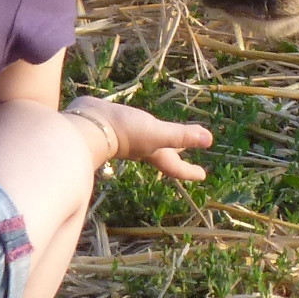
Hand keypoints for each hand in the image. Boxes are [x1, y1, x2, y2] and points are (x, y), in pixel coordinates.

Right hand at [65, 97, 211, 182]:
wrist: (89, 123)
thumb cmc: (125, 132)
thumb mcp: (157, 133)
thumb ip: (181, 136)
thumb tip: (209, 139)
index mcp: (154, 153)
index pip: (176, 166)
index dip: (190, 171)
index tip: (203, 175)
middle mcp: (142, 149)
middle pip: (164, 155)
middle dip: (177, 155)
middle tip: (188, 154)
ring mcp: (128, 139)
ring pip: (149, 142)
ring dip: (160, 141)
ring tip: (166, 135)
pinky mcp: (117, 126)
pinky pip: (135, 130)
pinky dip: (143, 128)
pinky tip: (139, 121)